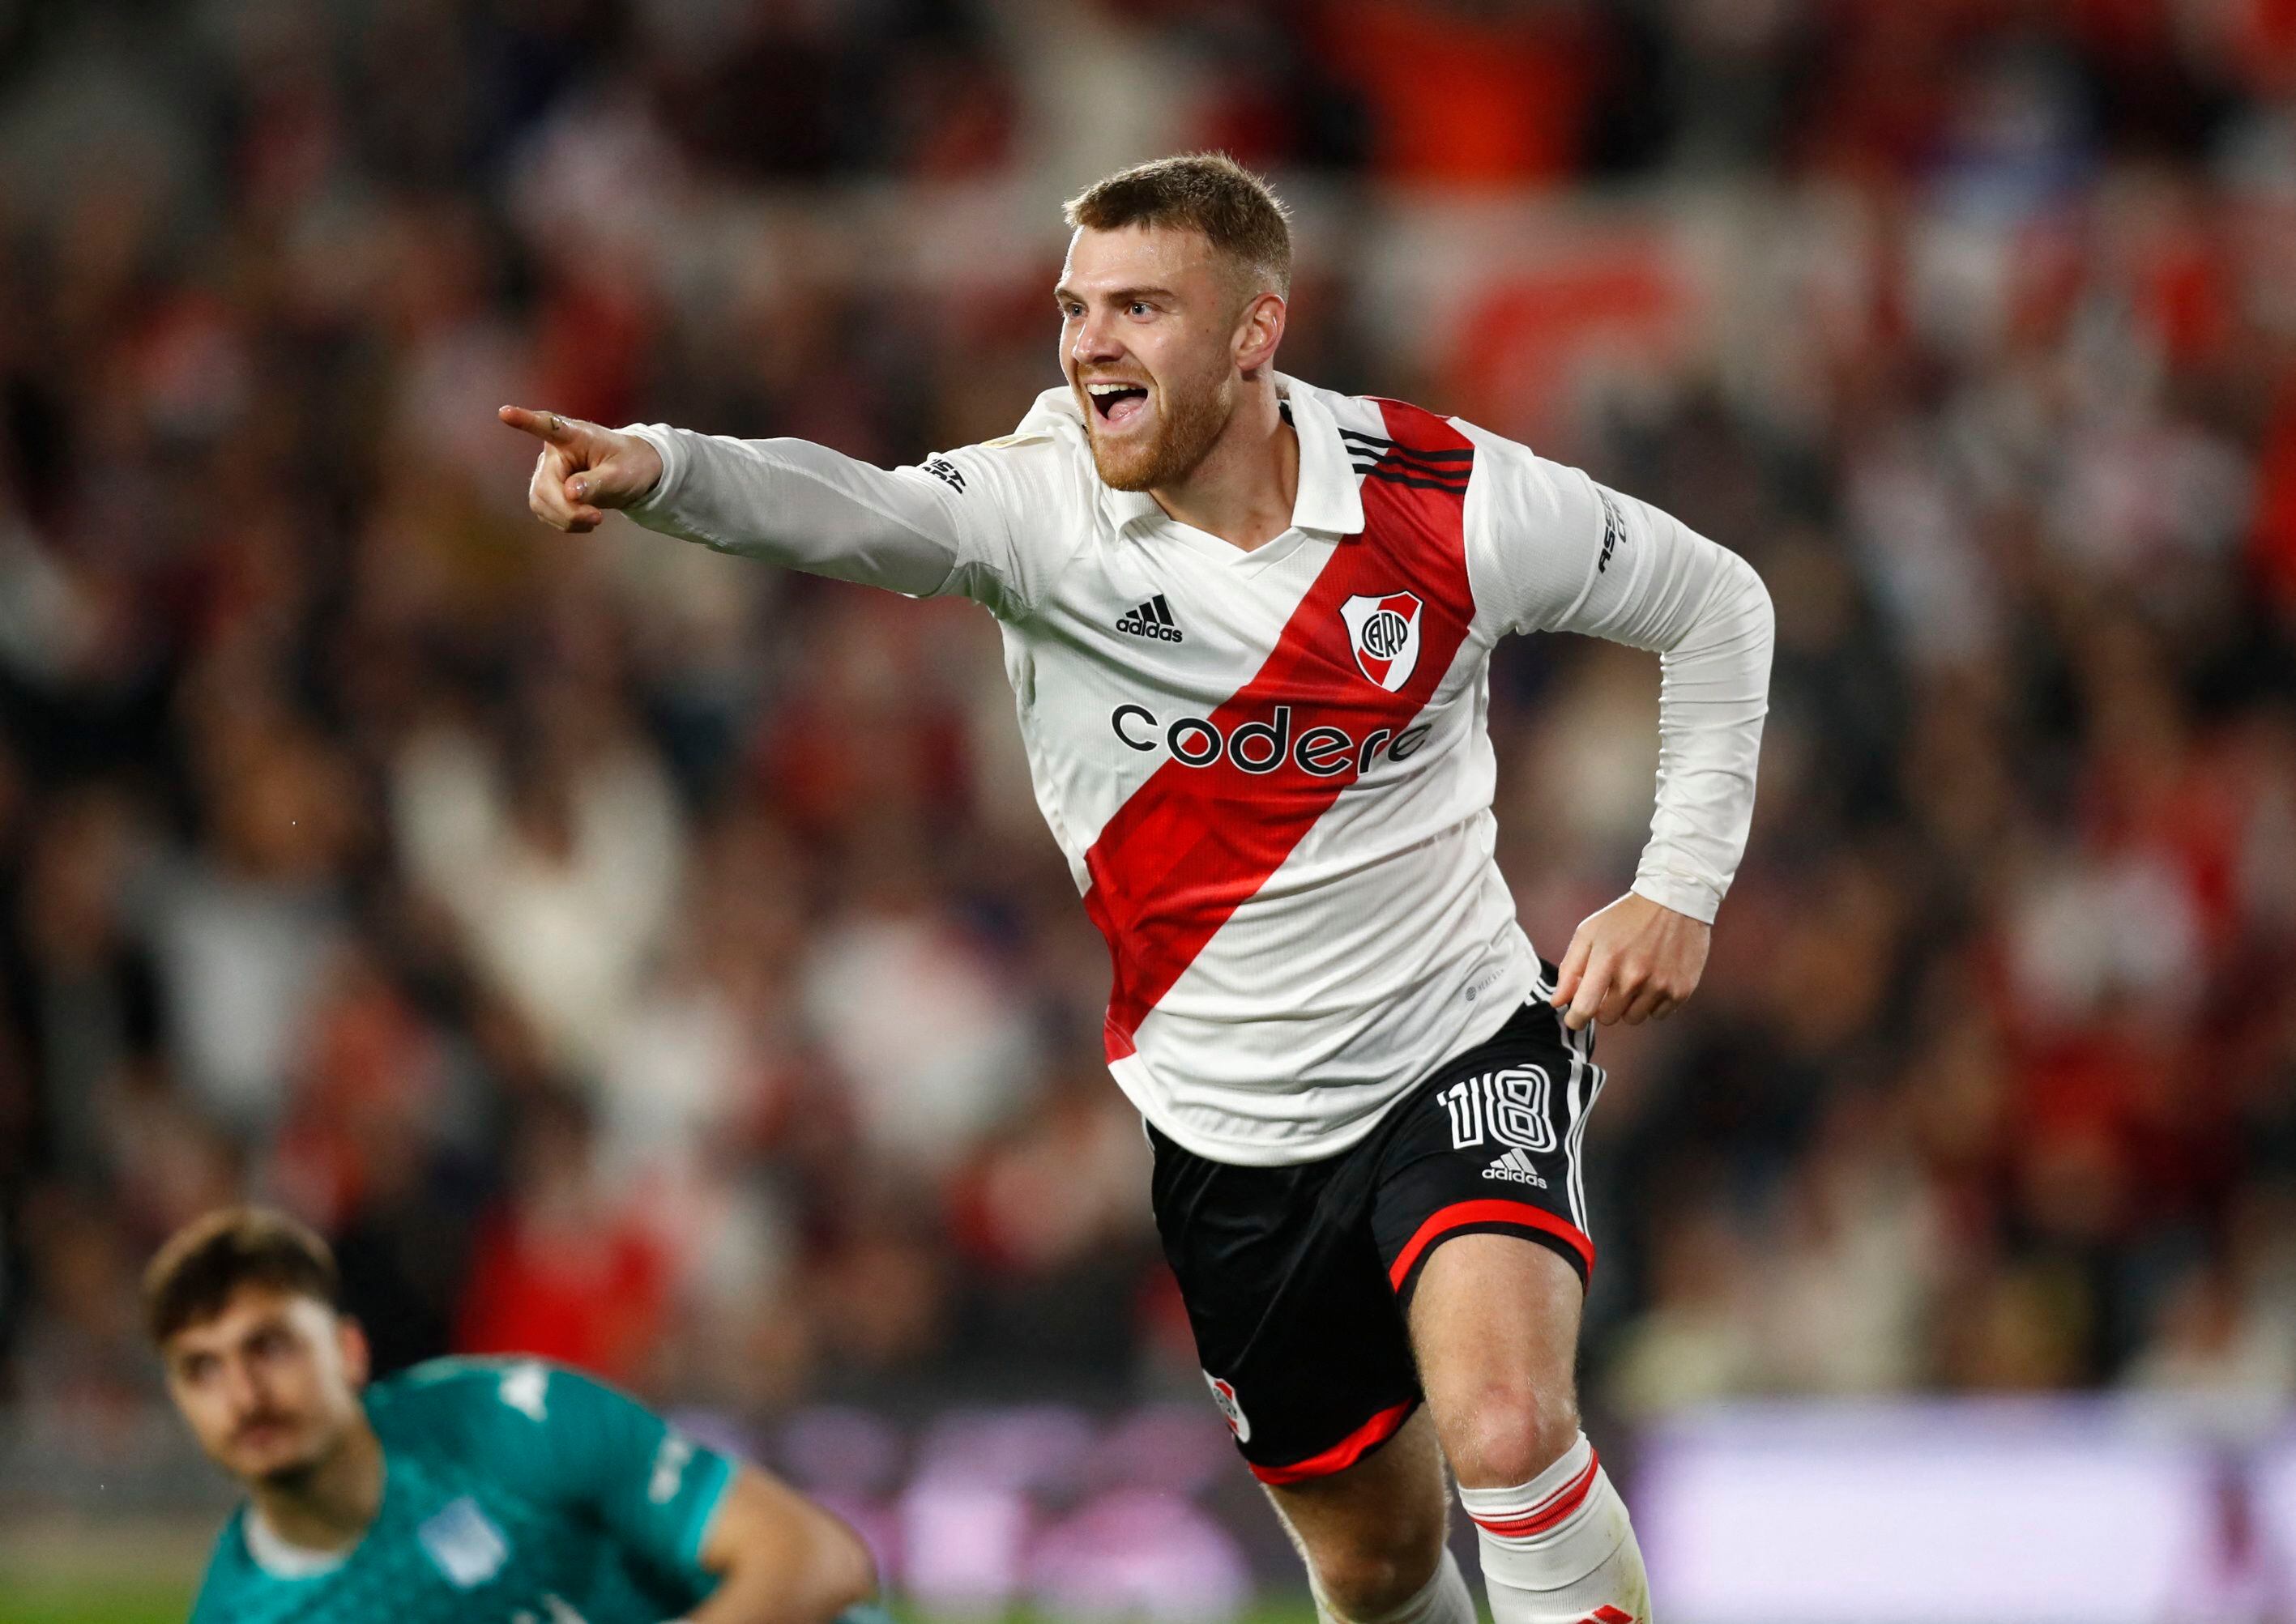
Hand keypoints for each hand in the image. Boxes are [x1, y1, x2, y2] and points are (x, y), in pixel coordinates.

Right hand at [499, 405, 663, 532]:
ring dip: (567, 518)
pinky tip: (585, 520)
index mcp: (573, 435)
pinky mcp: (546, 492)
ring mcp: (546, 473)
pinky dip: (566, 523)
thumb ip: (597, 482)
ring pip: (540, 502)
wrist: (631, 473)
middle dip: (567, 509)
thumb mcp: (621, 473)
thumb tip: (569, 493)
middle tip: (596, 519)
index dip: (525, 420)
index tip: (505, 413)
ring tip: (595, 519)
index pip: (547, 426)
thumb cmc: (629, 464)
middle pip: (543, 485)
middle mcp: (553, 453)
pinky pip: (546, 513)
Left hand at [1549, 892, 1708, 1031]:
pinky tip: (1654, 980)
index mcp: (1607, 960)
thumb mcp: (1590, 933)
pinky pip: (1658, 1015)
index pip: (1585, 1009)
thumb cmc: (1625, 917)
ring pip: (1633, 1019)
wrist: (1676, 901)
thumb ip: (1570, 969)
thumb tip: (1557, 1002)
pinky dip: (1653, 1003)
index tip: (1575, 1018)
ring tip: (1634, 980)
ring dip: (1628, 1006)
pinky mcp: (1681, 990)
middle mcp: (1634, 976)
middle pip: (1608, 1018)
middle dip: (1603, 1006)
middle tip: (1610, 986)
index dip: (1575, 1019)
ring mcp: (1660, 985)